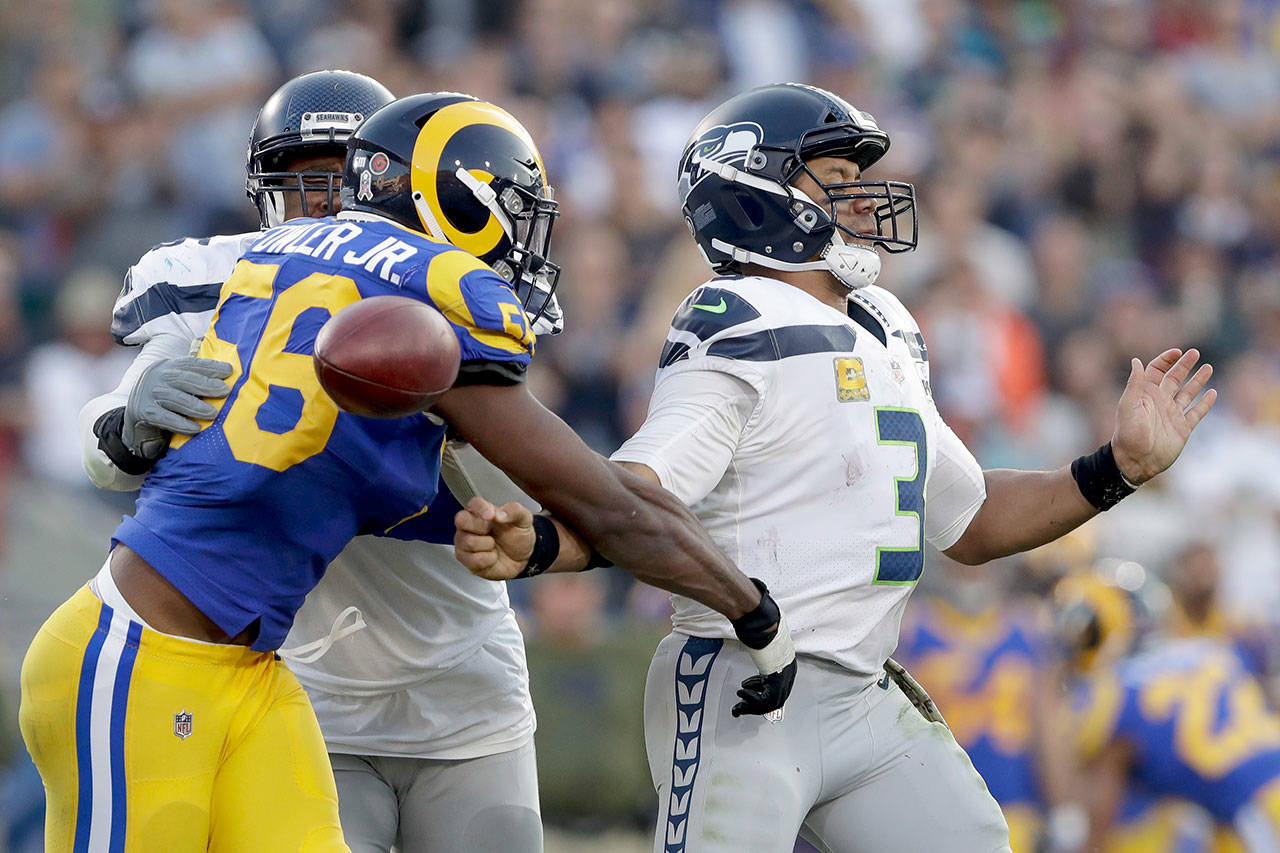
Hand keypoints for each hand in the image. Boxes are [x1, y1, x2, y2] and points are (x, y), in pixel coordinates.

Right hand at [123, 357, 232, 458]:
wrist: (135, 420)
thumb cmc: (166, 401)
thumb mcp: (177, 385)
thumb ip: (195, 379)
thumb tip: (227, 379)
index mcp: (167, 366)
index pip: (190, 364)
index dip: (210, 366)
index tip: (229, 371)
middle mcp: (156, 376)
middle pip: (183, 379)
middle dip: (206, 384)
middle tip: (224, 390)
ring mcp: (147, 393)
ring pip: (175, 398)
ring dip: (196, 406)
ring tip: (213, 413)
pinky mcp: (142, 411)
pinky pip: (164, 417)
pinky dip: (181, 423)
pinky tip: (196, 428)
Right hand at [453, 496, 536, 579]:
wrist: (521, 560)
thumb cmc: (518, 538)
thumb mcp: (524, 520)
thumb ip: (514, 511)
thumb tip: (500, 513)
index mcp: (482, 511)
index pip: (474, 503)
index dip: (480, 508)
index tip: (491, 515)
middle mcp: (470, 524)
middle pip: (461, 519)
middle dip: (480, 527)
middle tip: (491, 531)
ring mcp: (465, 541)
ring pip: (467, 542)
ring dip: (488, 545)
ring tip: (494, 545)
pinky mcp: (465, 559)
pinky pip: (472, 559)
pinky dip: (488, 559)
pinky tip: (492, 556)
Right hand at [730, 580, 798, 716]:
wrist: (766, 622)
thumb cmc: (765, 626)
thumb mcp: (764, 637)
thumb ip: (761, 641)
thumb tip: (751, 628)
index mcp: (787, 663)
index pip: (777, 687)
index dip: (760, 692)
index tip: (746, 690)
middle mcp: (789, 672)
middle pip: (776, 699)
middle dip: (755, 706)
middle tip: (740, 708)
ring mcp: (785, 677)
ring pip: (772, 703)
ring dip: (753, 706)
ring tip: (739, 703)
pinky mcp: (778, 679)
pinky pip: (766, 700)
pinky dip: (752, 700)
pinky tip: (741, 691)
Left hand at [1111, 348, 1216, 484]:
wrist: (1136, 460)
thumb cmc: (1128, 433)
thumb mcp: (1128, 405)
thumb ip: (1135, 383)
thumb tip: (1136, 360)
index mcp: (1145, 394)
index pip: (1156, 371)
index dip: (1165, 360)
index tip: (1177, 352)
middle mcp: (1160, 402)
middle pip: (1174, 378)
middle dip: (1184, 365)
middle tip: (1195, 353)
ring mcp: (1172, 414)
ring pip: (1188, 393)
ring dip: (1198, 380)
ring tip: (1208, 367)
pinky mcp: (1182, 428)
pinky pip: (1196, 412)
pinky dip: (1205, 403)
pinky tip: (1212, 393)